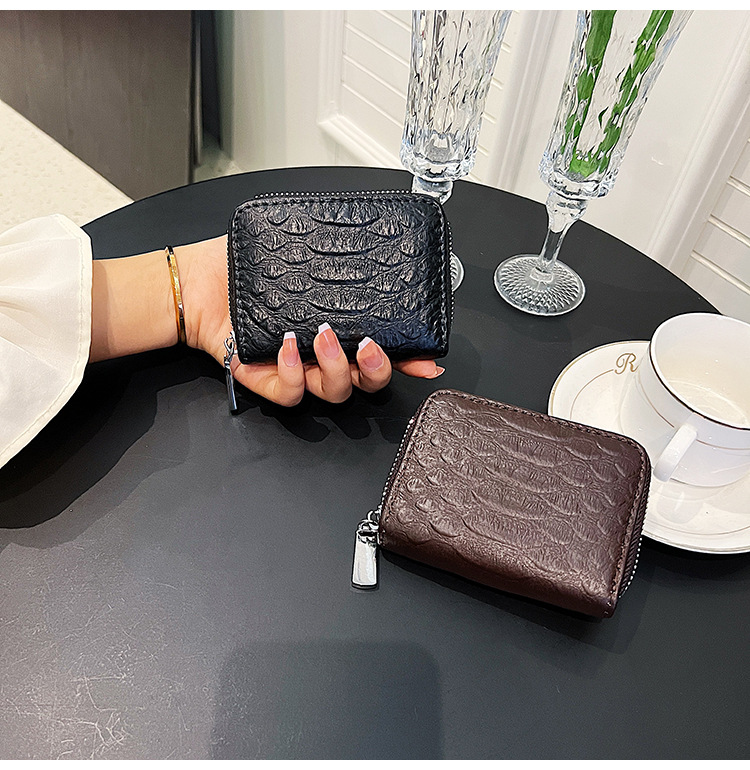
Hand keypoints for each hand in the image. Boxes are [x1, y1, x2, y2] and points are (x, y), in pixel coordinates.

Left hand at [177, 235, 443, 405]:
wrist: (198, 279)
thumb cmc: (246, 265)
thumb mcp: (298, 248)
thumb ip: (334, 250)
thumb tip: (367, 234)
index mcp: (339, 326)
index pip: (382, 348)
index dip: (410, 358)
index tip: (429, 359)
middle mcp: (322, 353)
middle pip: (365, 382)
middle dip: (377, 371)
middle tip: (369, 347)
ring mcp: (296, 368)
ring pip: (333, 392)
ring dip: (334, 369)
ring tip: (320, 336)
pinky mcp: (265, 378)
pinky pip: (289, 393)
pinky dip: (291, 374)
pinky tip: (285, 345)